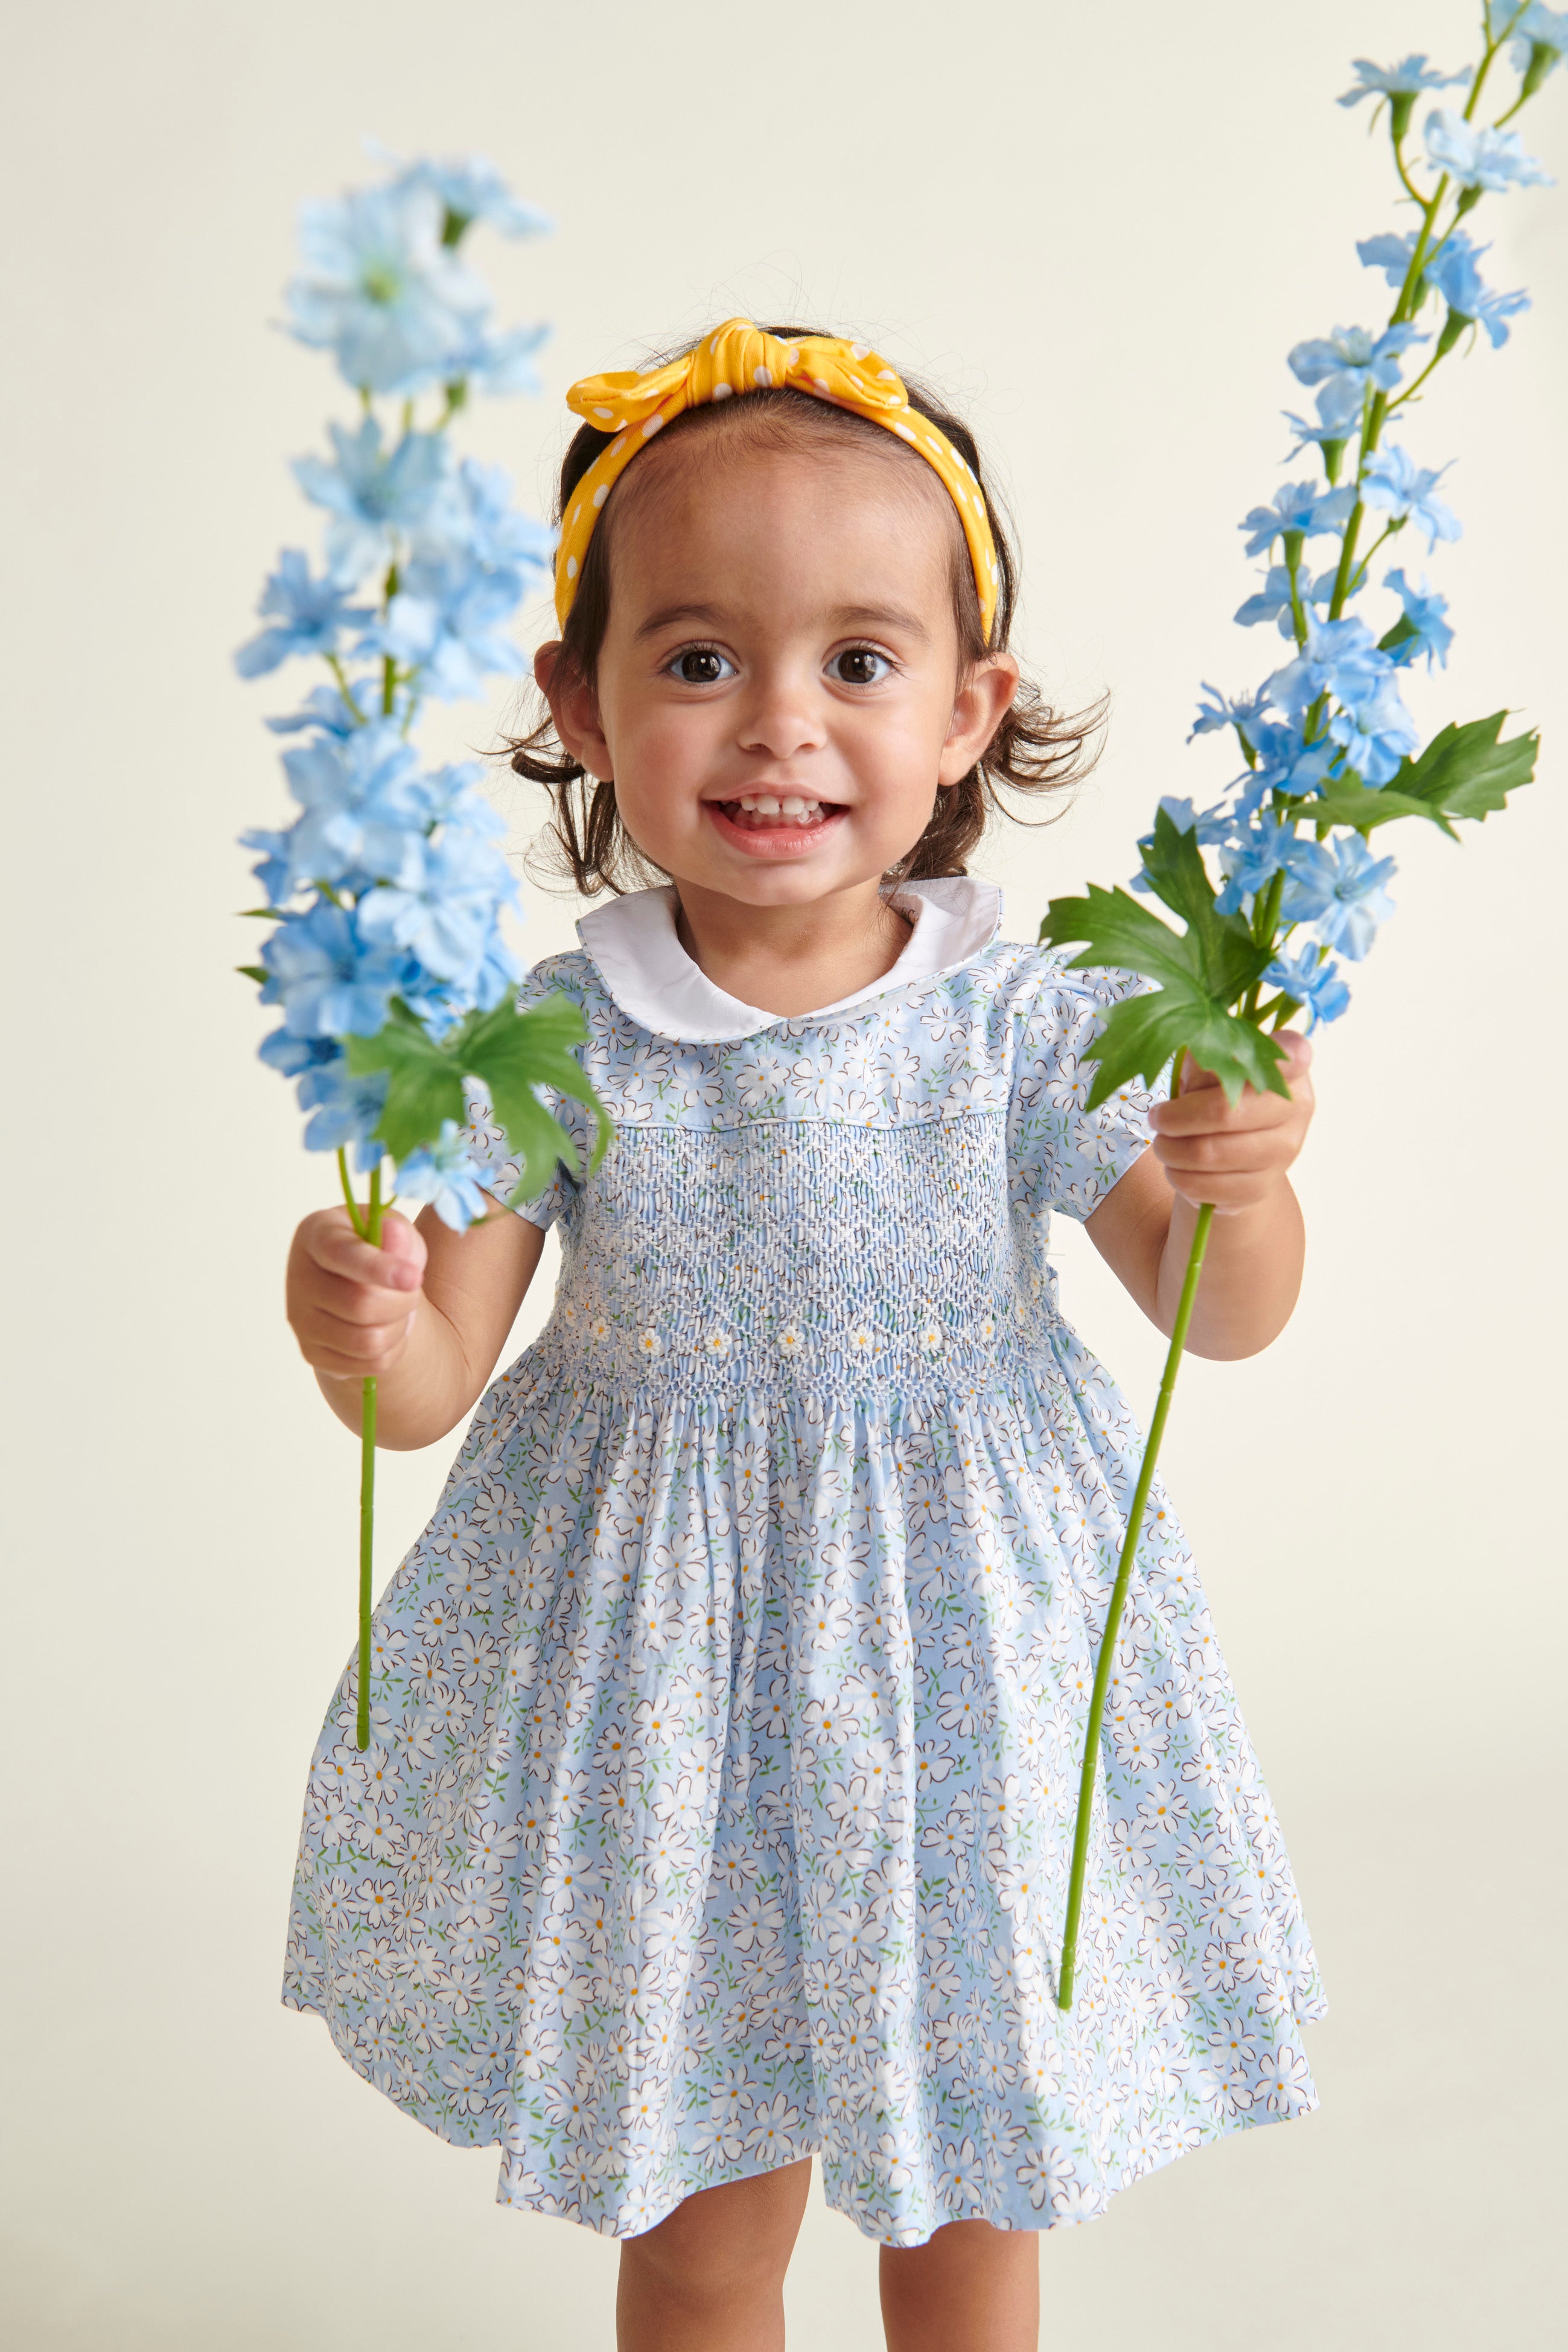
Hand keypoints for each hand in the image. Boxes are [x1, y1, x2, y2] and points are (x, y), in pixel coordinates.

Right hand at [285, 1206, 427, 1380]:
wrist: (360, 1287)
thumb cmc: (380, 1249)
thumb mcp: (395, 1230)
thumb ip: (396, 1231)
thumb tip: (393, 1232)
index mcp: (316, 1234)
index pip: (343, 1254)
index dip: (379, 1268)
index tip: (413, 1277)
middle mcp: (299, 1277)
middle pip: (361, 1305)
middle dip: (403, 1301)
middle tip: (412, 1289)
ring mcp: (300, 1320)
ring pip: (367, 1341)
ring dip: (400, 1328)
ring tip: (400, 1310)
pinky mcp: (310, 1353)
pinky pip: (368, 1365)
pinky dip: (393, 1350)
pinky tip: (388, 1330)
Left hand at [1146, 1032, 1314, 1214]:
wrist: (1236, 1153)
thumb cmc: (1217, 1095)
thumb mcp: (1210, 1064)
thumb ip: (1205, 1052)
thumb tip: (1190, 1050)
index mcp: (1290, 1065)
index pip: (1290, 1053)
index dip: (1262, 1056)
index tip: (1225, 1061)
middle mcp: (1296, 1106)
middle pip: (1224, 1112)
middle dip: (1175, 1118)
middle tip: (1157, 1118)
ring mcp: (1285, 1150)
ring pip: (1209, 1154)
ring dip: (1171, 1150)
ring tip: (1163, 1144)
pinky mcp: (1264, 1187)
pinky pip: (1207, 1187)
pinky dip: (1179, 1178)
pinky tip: (1176, 1168)